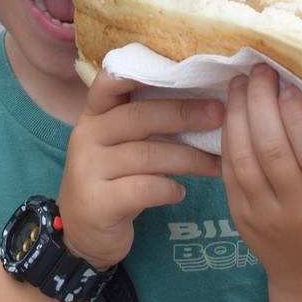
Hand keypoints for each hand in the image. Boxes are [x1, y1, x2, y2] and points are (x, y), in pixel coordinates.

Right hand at [58, 70, 224, 269]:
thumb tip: (206, 99)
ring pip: (148, 154)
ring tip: (218, 163)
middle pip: (140, 116)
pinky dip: (168, 189)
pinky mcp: (97, 202)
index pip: (110, 82)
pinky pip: (143, 188)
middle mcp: (86, 136)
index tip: (181, 67)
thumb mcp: (121, 146)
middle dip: (185, 114)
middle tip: (220, 114)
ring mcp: (87, 169)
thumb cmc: (114, 180)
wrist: (81, 234)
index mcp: (95, 115)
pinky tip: (180, 192)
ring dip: (189, 158)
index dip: (140, 71)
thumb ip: (146, 122)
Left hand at [221, 64, 301, 291]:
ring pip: (245, 161)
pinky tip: (231, 112)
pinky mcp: (241, 219)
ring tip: (241, 84)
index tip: (289, 84)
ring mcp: (267, 218)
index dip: (298, 117)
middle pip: (274, 153)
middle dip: (262, 105)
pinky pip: (230, 173)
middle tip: (260, 72)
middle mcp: (301, 213)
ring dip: (239, 116)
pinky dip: (228, 138)